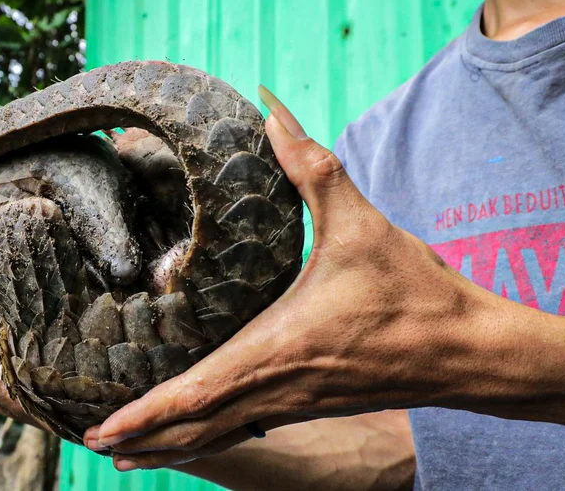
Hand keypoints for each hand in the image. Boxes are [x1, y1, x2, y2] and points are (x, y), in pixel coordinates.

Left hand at [82, 85, 500, 470]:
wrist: (469, 351)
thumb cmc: (413, 292)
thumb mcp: (360, 223)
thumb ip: (311, 167)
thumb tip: (273, 111)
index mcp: (280, 348)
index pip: (198, 394)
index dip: (147, 415)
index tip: (102, 430)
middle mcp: (280, 386)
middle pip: (197, 430)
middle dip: (144, 439)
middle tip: (96, 442)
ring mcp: (295, 404)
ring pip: (221, 436)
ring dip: (172, 445)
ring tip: (127, 452)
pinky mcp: (311, 404)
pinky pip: (246, 428)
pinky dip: (210, 436)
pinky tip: (197, 431)